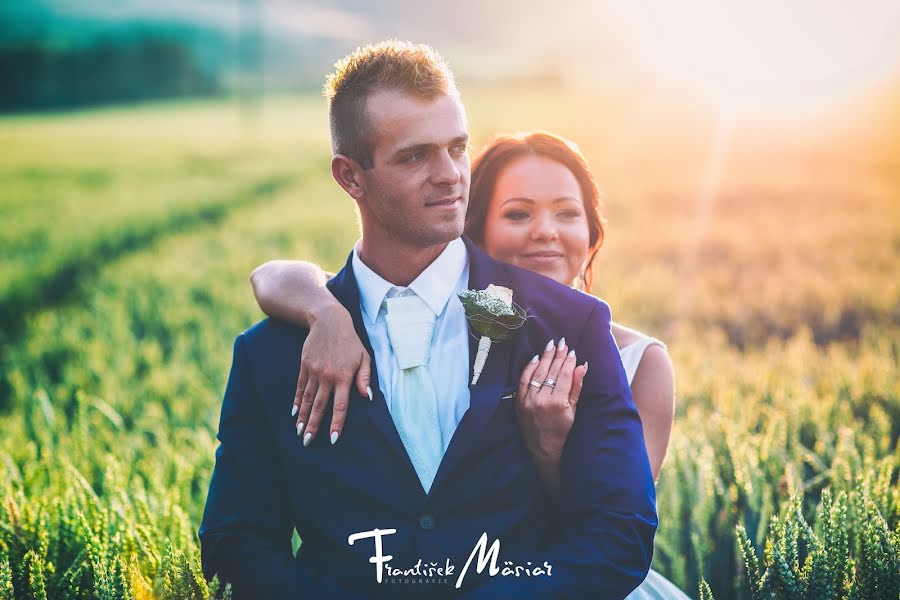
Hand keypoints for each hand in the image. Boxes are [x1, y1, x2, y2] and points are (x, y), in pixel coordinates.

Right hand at [294, 303, 371, 445]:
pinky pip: (300, 387)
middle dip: (313, 426)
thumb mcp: (364, 357)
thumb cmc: (350, 341)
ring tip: (299, 432)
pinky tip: (294, 413)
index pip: (340, 406)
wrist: (328, 321)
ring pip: (307, 399)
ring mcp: (313, 372)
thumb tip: (367, 397)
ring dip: (303, 417)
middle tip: (308, 442)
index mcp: (344, 377)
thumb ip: (364, 378)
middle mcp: (327, 377)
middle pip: (319, 406)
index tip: (333, 439)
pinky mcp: (304, 367)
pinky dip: (296, 401)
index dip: (336, 423)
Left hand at [515, 338, 586, 495]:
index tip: (573, 351)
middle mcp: (542, 399)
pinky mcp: (519, 401)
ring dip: (545, 357)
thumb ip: (576, 387)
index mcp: (557, 403)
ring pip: (537, 373)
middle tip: (562, 342)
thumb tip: (582, 366)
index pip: (564, 376)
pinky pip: (523, 380)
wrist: (543, 448)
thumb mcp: (573, 410)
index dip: (569, 362)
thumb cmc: (562, 430)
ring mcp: (528, 400)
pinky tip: (537, 358)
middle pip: (551, 372)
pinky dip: (529, 368)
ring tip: (551, 346)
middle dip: (558, 356)